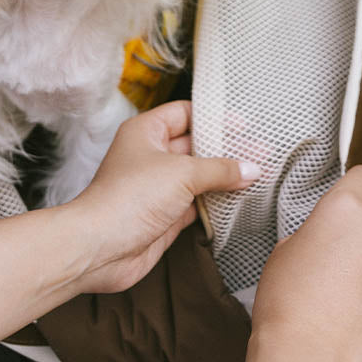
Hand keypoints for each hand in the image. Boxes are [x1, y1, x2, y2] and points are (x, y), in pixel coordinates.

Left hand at [67, 99, 259, 293]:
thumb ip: (220, 170)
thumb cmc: (129, 198)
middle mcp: (151, 155)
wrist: (100, 248)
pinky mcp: (164, 215)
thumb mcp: (181, 173)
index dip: (214, 118)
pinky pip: (197, 203)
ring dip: (225, 177)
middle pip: (195, 145)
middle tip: (261, 152)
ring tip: (259, 175)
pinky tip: (241, 200)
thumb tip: (251, 168)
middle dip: (227, 149)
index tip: (244, 125)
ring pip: (198, 176)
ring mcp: (158, 186)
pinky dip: (217, 202)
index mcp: (146, 131)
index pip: (185, 113)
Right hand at [235, 166, 361, 361]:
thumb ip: (316, 228)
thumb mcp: (286, 247)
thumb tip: (327, 233)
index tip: (358, 180)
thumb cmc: (287, 302)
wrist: (307, 355)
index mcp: (344, 208)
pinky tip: (353, 292)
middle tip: (344, 225)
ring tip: (346, 264)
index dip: (360, 177)